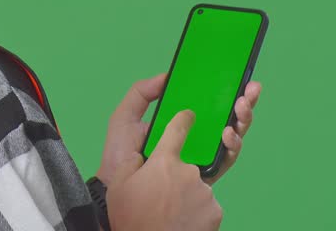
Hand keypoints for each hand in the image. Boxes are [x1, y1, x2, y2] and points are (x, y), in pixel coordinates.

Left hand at [96, 73, 262, 186]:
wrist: (118, 187)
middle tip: (249, 89)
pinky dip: (232, 145)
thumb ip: (142, 93)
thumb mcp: (126, 116)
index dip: (224, 90)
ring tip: (240, 107)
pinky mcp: (206, 173)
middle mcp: (195, 137)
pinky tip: (228, 132)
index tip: (237, 76)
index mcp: (179, 122)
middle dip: (244, 102)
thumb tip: (167, 76)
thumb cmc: (120, 154)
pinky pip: (227, 159)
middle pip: (227, 117)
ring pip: (233, 136)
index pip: (207, 103)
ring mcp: (202, 155)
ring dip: (242, 119)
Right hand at [105, 109, 221, 230]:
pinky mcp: (215, 212)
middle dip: (176, 178)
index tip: (188, 115)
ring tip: (170, 213)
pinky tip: (181, 221)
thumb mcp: (121, 186)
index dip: (183, 120)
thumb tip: (140, 157)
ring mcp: (204, 192)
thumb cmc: (132, 219)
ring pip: (196, 187)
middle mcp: (188, 172)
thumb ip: (131, 163)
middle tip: (161, 197)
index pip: (177, 129)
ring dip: (186, 196)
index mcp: (164, 162)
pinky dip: (196, 212)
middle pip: (186, 166)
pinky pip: (206, 205)